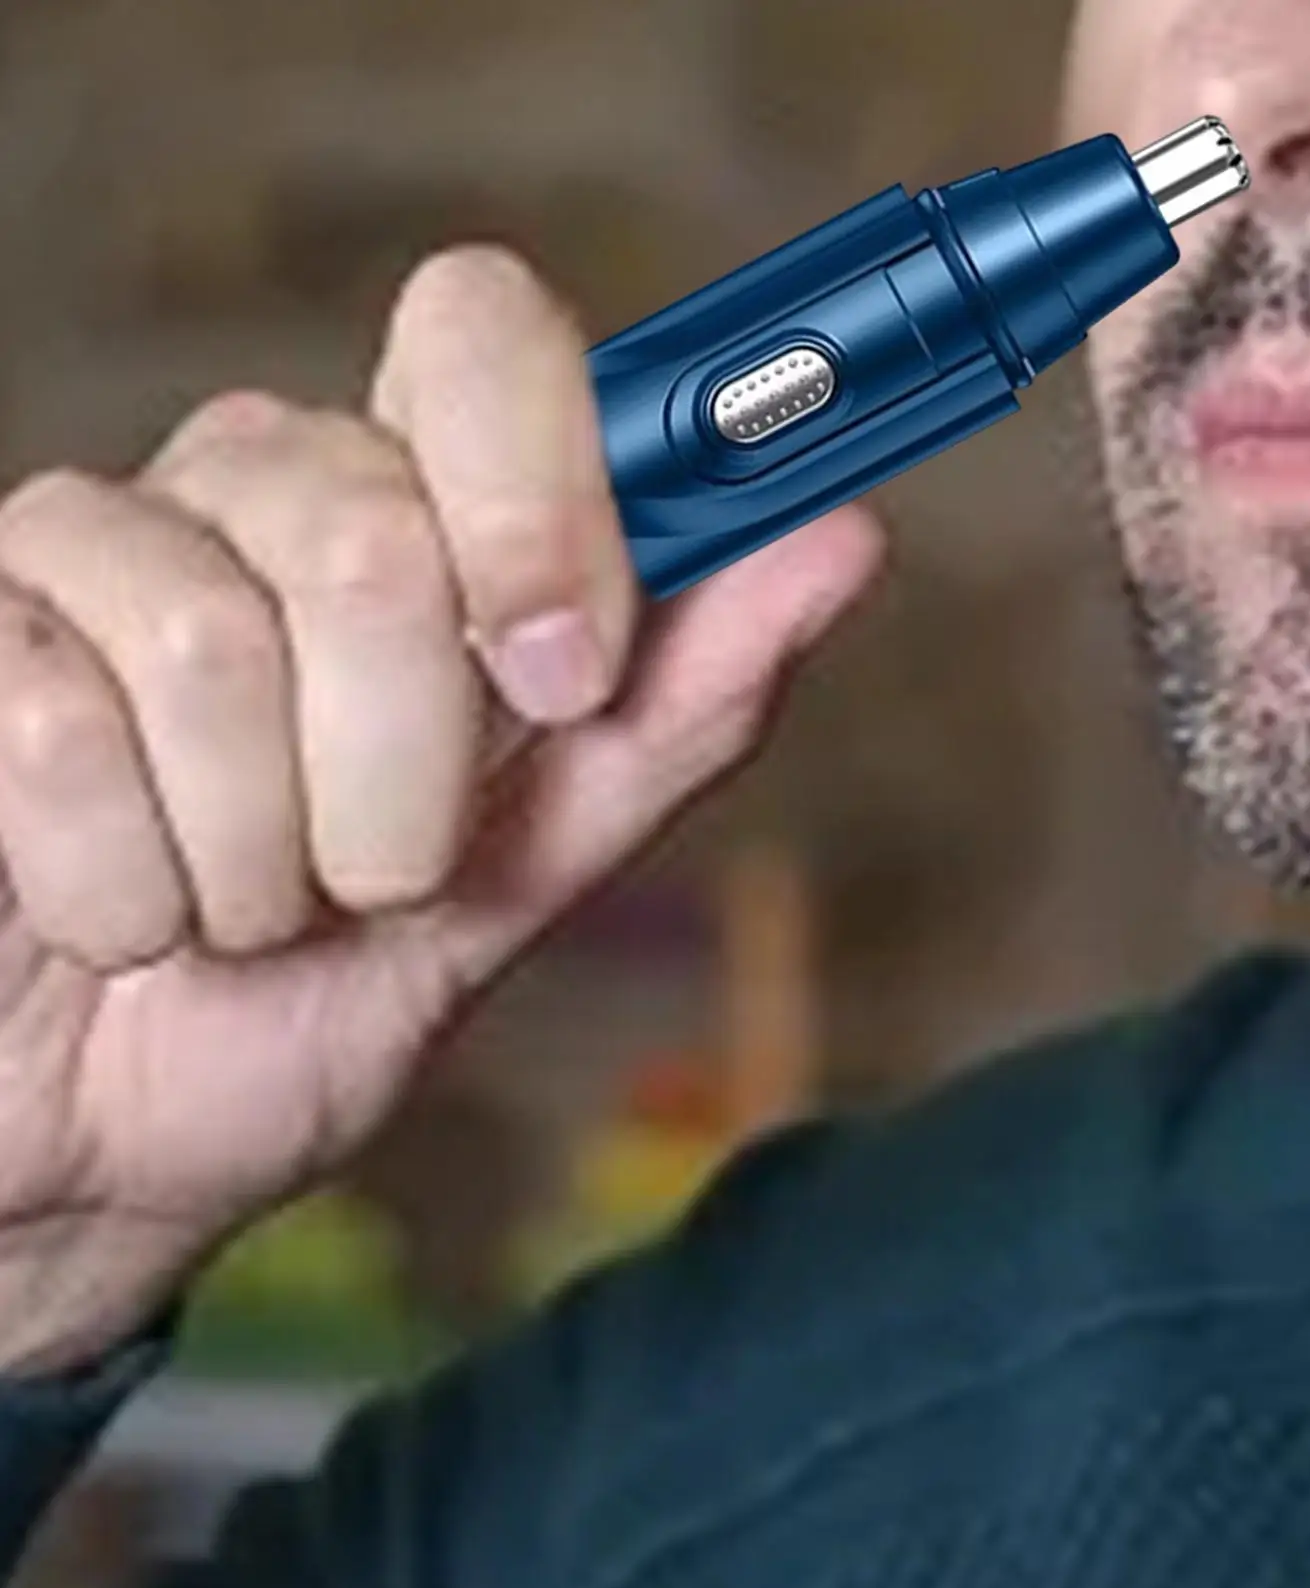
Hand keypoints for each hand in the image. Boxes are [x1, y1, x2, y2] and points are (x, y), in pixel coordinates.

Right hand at [0, 247, 883, 1374]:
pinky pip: (63, 720)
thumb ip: (676, 706)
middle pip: (376, 531)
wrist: (119, 1143)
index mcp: (416, 520)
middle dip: (403, 778)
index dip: (542, 491)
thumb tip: (841, 538)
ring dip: (262, 858)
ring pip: (219, 644)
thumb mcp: (531, 869)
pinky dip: (129, 886)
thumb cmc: (323, 996)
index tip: (564, 670)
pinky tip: (114, 911)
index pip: (483, 332)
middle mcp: (258, 495)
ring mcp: (92, 549)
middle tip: (372, 876)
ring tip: (239, 911)